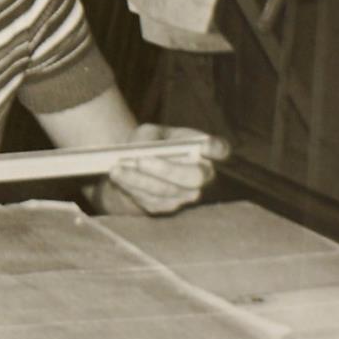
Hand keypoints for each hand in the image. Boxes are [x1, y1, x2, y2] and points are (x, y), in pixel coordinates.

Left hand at [96, 124, 229, 215]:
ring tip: (117, 168)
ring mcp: (186, 194)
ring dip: (139, 179)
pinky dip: (131, 186)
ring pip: (166, 191)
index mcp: (203, 150)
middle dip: (167, 169)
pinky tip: (117, 176)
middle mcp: (201, 175)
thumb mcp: (149, 132)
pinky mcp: (166, 206)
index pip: (220, 149)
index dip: (216, 149)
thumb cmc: (149, 145)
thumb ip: (150, 138)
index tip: (205, 146)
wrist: (134, 165)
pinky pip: (150, 199)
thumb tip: (144, 151)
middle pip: (195, 177)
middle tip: (141, 160)